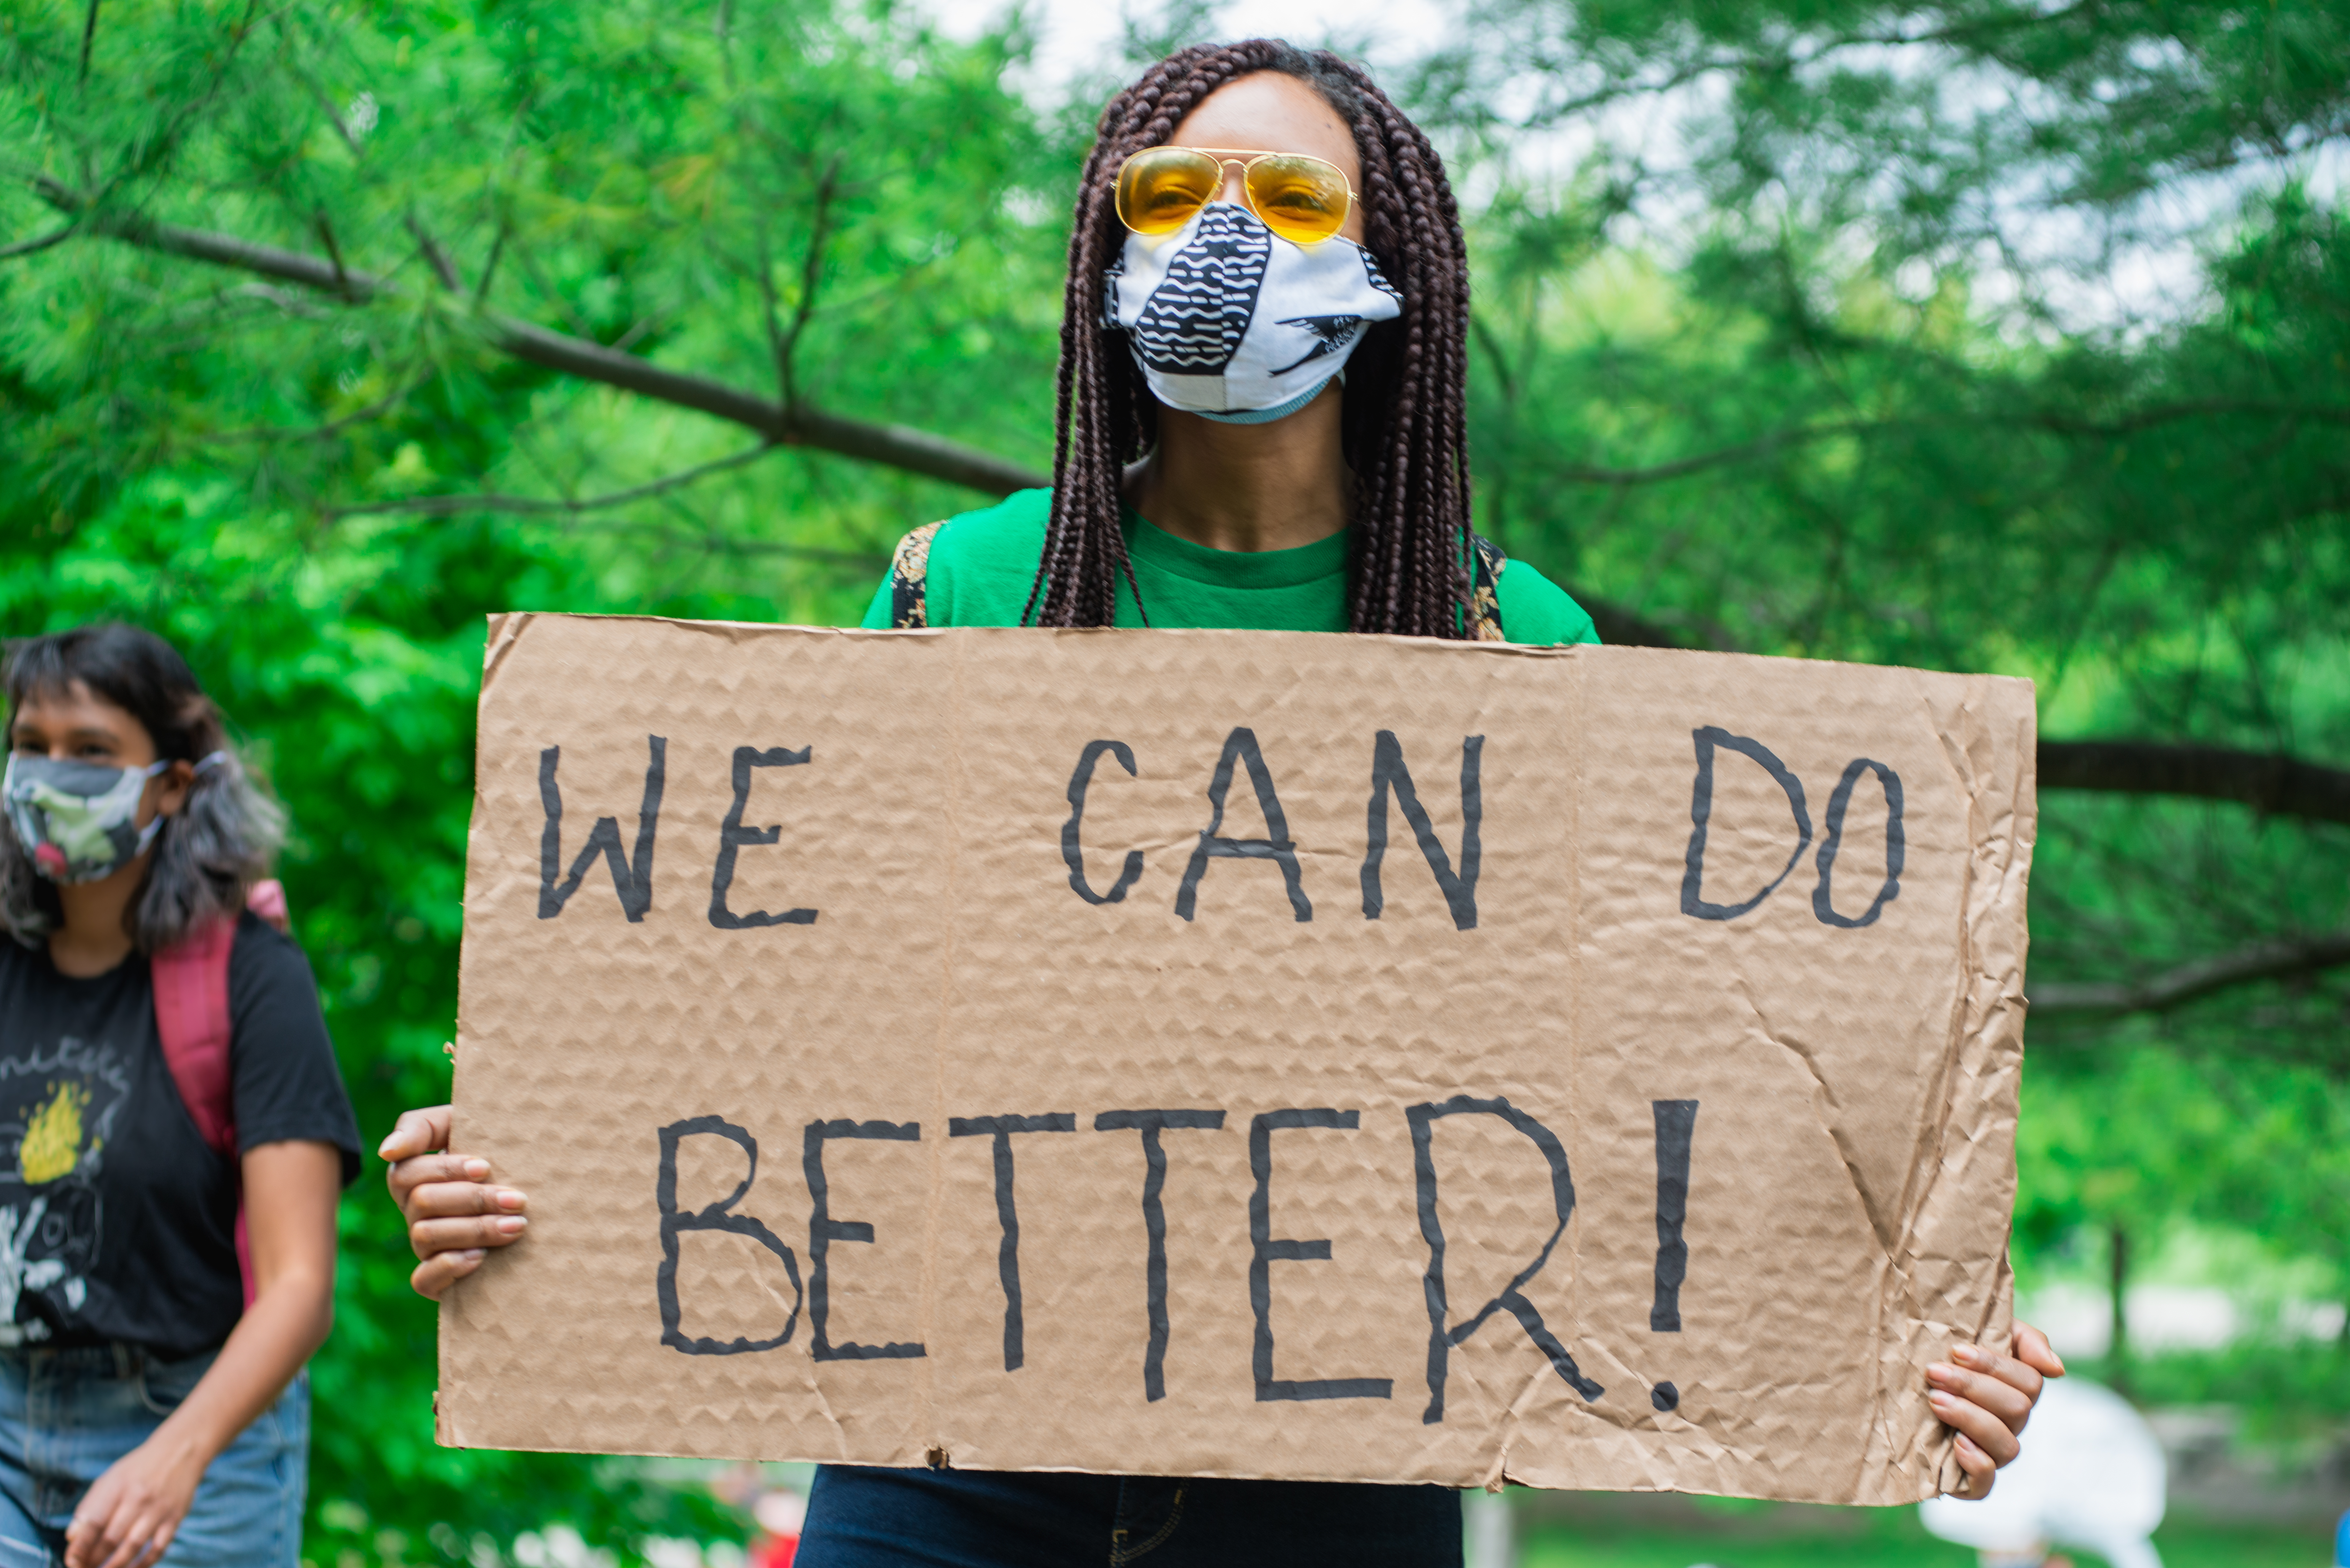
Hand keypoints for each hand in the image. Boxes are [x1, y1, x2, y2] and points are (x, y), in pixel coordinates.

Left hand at [65, 1432, 204, 1567]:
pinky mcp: (175, 1517)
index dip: (79, 1547)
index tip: (72, 1561)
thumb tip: (72, 1538)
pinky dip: (144, 1563)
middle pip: (110, 1539)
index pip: (92, 1523)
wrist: (182, 1449)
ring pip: (133, 1547)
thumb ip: (90, 1506)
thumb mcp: (111, 1478)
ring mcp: (158, 1509)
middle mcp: (138, 1498)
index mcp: (117, 1486)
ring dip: (115, 1566)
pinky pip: (158, 1548)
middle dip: (93, 1561)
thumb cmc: (139, 1467)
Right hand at [381, 1105, 527, 1299]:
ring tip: (517, 1225)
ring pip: (426, 1237)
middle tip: (516, 1200)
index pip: (408, 1173)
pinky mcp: (436, 1277)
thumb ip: (421, 1128)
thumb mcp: (461, 1124)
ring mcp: (423, 1245)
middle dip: (472, 1200)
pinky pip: (423, 1279)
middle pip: (422, 1203)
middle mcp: (414, 1211)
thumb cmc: (494, 1150)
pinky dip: (449, 1268)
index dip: (445, 1170)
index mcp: (413, 1176)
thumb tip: (387, 1151)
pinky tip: (481, 1257)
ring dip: (474, 1230)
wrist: (533, 1193)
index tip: (485, 1167)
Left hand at [1928, 1321, 2064, 1498]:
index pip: (2029, 1382)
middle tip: (1934, 1373)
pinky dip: (1977, 1467)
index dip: (1995, 1366)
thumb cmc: (1946, 1352)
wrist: (1898, 1382)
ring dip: (1971, 1419)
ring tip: (1935, 1401)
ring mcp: (1993, 1453)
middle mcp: (2010, 1424)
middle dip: (1974, 1388)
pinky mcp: (1969, 1480)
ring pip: (2006, 1445)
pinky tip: (1957, 1445)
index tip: (1956, 1350)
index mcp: (2016, 1390)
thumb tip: (2055, 1368)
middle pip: (2017, 1409)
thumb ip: (2025, 1340)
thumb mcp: (1984, 1331)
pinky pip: (1985, 1486)